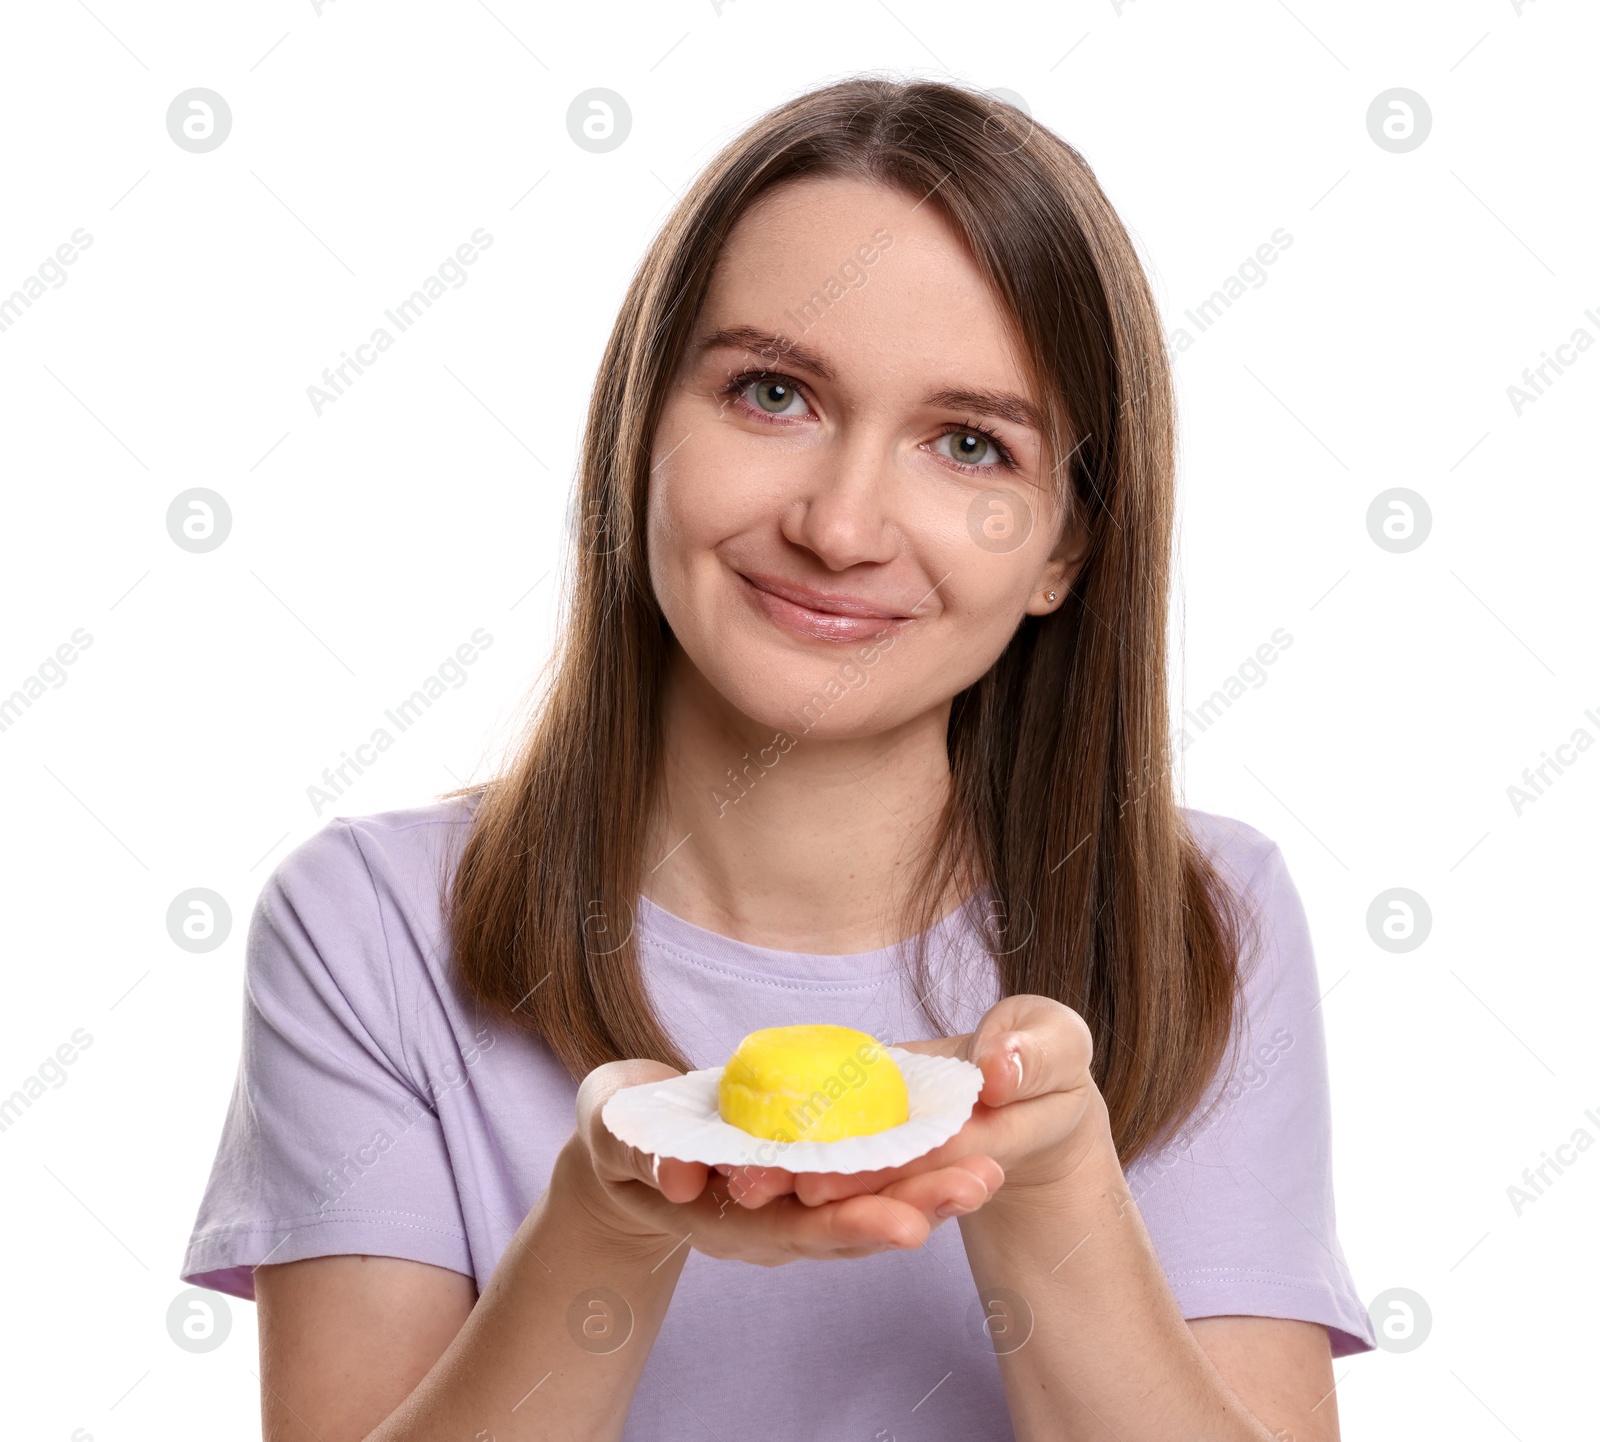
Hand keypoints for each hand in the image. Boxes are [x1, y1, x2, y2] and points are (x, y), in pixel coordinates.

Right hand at [562, 1058, 1005, 1267]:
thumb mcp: (609, 1133)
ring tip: (989, 1174)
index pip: (794, 1228)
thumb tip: (678, 1175)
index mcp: (723, 1216)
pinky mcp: (804, 1173)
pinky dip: (912, 1168)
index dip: (848, 1226)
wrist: (628, 1148)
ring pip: (866, 1204)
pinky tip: (962, 1150)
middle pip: (847, 1221)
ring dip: (929, 1192)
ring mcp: (788, 1202)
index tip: (904, 1225)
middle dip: (915, 1207)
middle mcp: (767, 1221)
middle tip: (977, 1188)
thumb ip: (633, 1150)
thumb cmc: (617, 1130)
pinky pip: (863, 1177)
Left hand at [721, 995, 1104, 1212]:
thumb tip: (997, 1070)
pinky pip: (830, 1139)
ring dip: (789, 1179)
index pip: (922, 1162)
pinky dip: (786, 1144)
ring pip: (843, 1171)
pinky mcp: (869, 1128)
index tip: (816, 1180)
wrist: (1022, 1080)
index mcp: (983, 1145)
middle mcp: (930, 1161)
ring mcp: (897, 1150)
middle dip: (807, 1187)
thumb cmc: (1045, 1055)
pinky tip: (735, 1144)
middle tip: (749, 1187)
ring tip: (732, 1181)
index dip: (872, 1172)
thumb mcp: (1056, 1044)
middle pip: (871, 1182)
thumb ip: (1034, 1055)